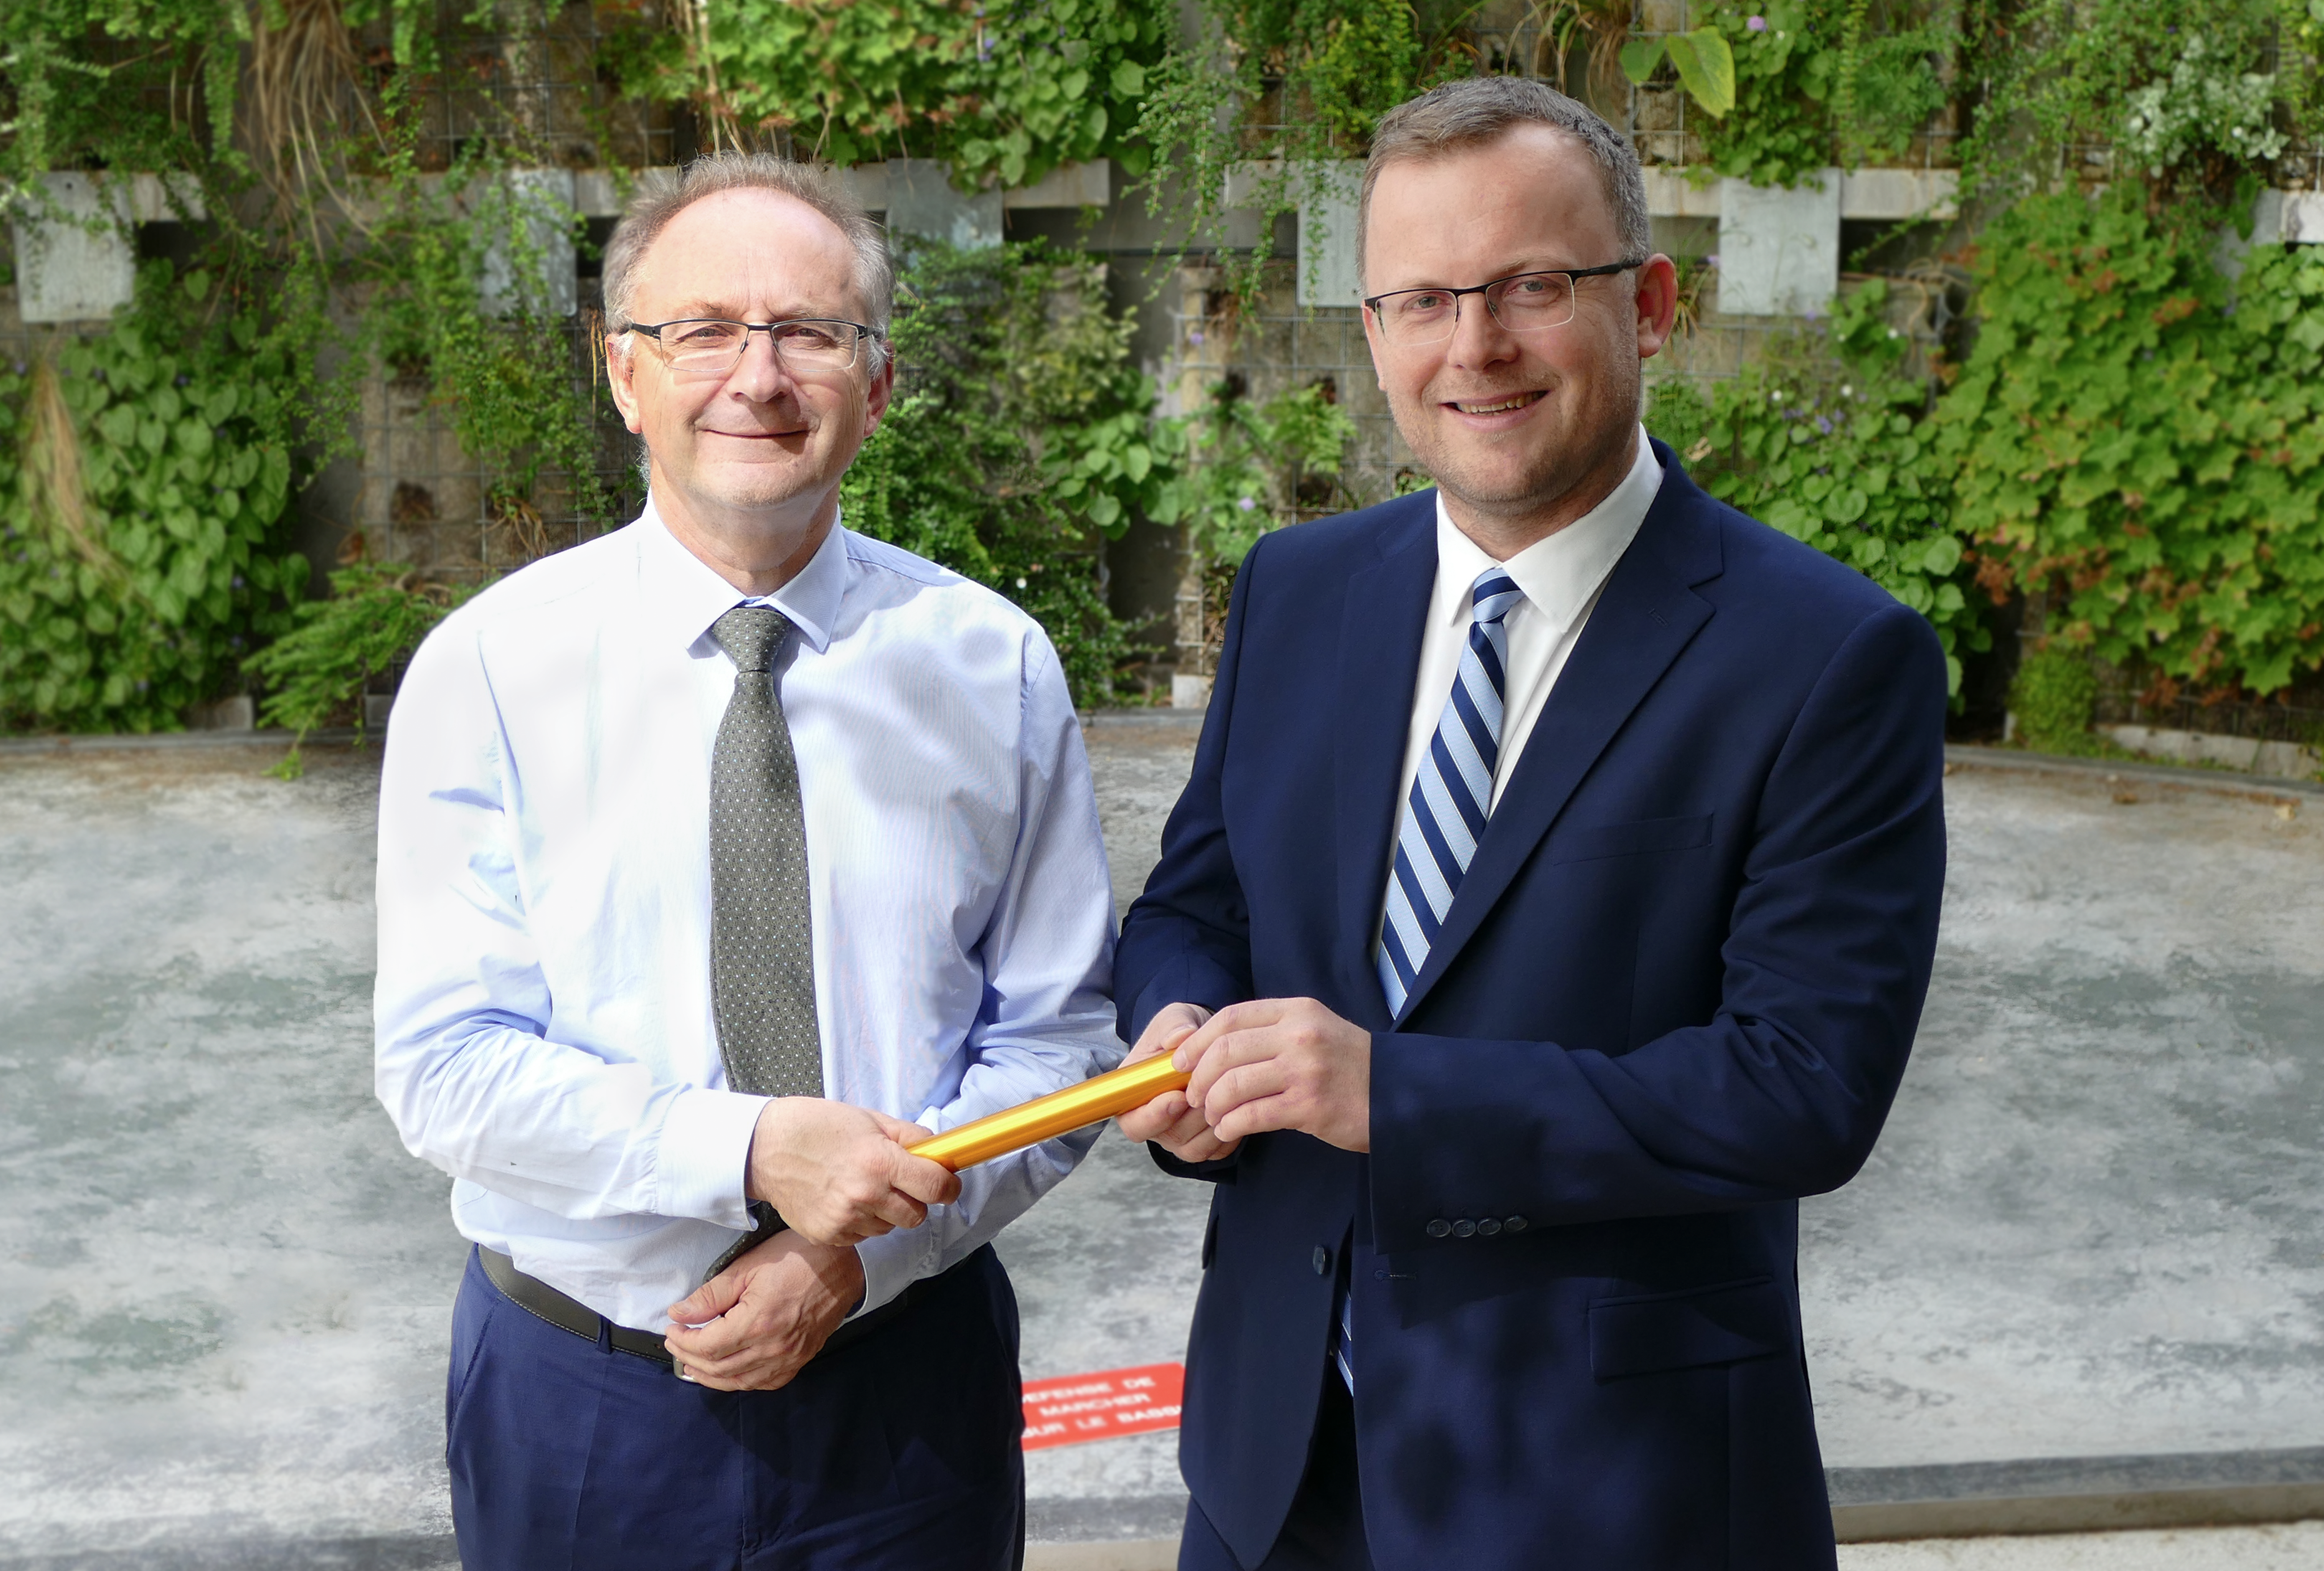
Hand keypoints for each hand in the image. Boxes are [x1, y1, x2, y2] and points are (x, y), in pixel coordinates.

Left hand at [663, 1231, 864, 1391]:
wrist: (843, 1264)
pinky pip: (765, 1383)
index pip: (706, 1346)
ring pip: (739, 1382)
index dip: (683, 1340)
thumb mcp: (748, 1267)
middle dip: (690, 1357)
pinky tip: (729, 1374)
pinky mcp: (800, 1359)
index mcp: (757, 1323)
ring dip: (711, 1376)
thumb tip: (680, 1314)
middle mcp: (773, 1348)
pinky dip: (741, 1382)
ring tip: (692, 1365)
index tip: (672, 1328)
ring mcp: (789, 1358)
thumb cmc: (797, 1258)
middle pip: (718, 1367)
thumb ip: (711, 1295)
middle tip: (676, 1342)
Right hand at [746, 1097, 959, 1246]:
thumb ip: (909, 1138)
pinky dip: (861, 1222)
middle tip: (900, 1183)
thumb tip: (939, 1153)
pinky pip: (862, 1236)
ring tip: (863, 1186)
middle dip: (915, 1200)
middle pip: (916, 1216)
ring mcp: (845, 1219)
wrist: (765, 1148)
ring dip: (886, 1212)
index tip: (947, 1184)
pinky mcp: (828, 1235)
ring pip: (889, 1228)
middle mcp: (865, 1195)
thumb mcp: (870, 1119)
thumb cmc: (818, 1126)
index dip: (948, 1186)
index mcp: (880, 1162)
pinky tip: (843, 1199)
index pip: (935, 1187)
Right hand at [1116, 1002, 1241, 1163]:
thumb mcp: (1175, 1017)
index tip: (1177, 1097)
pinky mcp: (1202, 1142)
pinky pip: (1217, 1150)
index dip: (1152, 1116)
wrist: (1205, 1042)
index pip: (1133, 1122)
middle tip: (1214, 1087)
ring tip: (1228, 1091)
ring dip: (1215, 1120)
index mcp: (1134, 1094)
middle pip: (1169, 1136)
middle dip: (1195, 1113)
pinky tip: (1238, 1105)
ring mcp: (1178, 1136)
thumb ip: (1174, 1025)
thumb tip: (1181, 1037)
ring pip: (1196, 1146)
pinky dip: (1230, 1131)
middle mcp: (1153, 1121)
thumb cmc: (1183, 1031)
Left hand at [1181, 997, 1370, 1152]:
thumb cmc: (1349, 1066)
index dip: (1198, 1041)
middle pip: (1226, 1050)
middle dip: (1198, 1076)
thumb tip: (1215, 1047)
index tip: (1181, 1061)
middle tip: (1193, 1095)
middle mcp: (1300, 1035)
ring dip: (1213, 1104)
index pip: (1231, 1017)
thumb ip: (1272, 1031)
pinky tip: (1229, 1130)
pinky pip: (1253, 1115)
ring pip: (1234, 1084)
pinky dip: (1231, 1125)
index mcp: (1298, 1011)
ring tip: (1213, 1115)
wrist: (1399, 1093)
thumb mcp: (1315, 1030)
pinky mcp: (1310, 1106)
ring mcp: (1305, 1070)